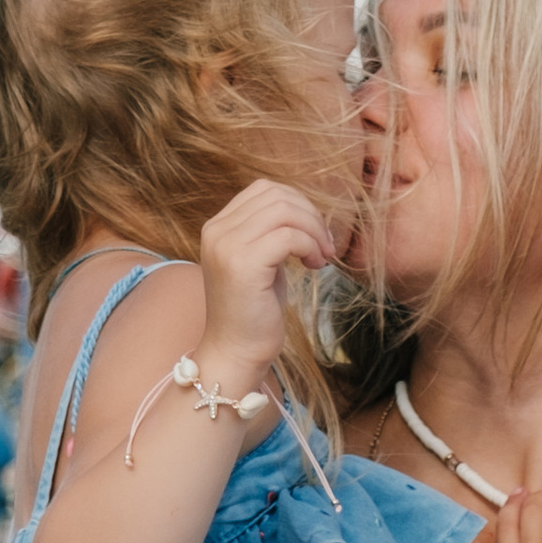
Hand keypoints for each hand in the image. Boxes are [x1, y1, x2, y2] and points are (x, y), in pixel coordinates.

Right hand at [195, 178, 340, 390]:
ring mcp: (227, 245)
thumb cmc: (252, 311)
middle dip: (310, 216)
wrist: (235, 352)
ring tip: (320, 257)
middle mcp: (217, 230)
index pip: (263, 190)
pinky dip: (309, 246)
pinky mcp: (243, 264)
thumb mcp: (260, 261)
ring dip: (313, 230)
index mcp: (217, 226)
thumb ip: (270, 232)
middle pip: (276, 195)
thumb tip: (304, 211)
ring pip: (284, 211)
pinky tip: (313, 267)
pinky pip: (288, 236)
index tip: (313, 234)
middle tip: (324, 246)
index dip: (298, 204)